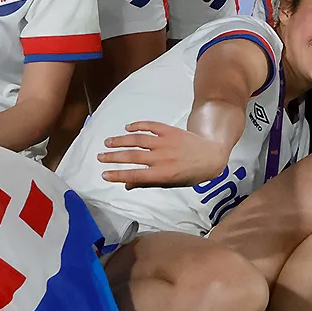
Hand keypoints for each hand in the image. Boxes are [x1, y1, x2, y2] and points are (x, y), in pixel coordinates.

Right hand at [97, 120, 230, 186]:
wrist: (211, 156)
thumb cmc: (191, 174)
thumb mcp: (172, 184)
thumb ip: (149, 183)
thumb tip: (126, 185)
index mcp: (163, 174)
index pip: (135, 175)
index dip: (118, 175)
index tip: (104, 175)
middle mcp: (163, 158)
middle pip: (133, 156)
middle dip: (113, 157)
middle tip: (100, 157)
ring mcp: (166, 142)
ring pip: (138, 140)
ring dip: (121, 140)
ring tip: (108, 142)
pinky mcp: (170, 131)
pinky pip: (151, 126)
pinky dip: (138, 125)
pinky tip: (127, 128)